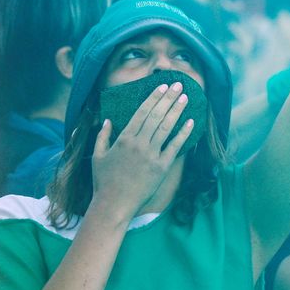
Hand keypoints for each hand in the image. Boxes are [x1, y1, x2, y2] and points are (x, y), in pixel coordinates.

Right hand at [90, 81, 195, 218]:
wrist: (114, 204)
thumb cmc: (104, 180)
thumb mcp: (98, 155)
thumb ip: (103, 136)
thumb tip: (107, 120)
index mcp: (123, 139)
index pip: (142, 112)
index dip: (153, 98)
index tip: (162, 87)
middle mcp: (139, 144)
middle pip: (156, 116)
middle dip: (168, 98)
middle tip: (179, 85)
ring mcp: (151, 155)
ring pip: (166, 128)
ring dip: (177, 111)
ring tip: (185, 98)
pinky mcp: (161, 168)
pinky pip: (175, 147)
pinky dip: (183, 134)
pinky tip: (191, 122)